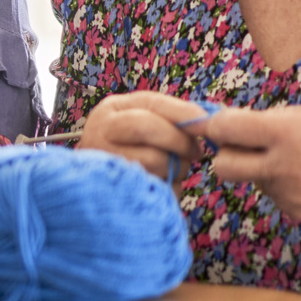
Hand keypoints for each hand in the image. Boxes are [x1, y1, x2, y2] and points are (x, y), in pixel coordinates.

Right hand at [78, 90, 216, 185]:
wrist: (93, 184)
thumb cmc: (127, 146)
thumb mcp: (139, 120)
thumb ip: (168, 117)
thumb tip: (206, 122)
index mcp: (109, 112)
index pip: (151, 106)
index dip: (183, 114)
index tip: (206, 122)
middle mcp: (100, 135)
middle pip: (149, 130)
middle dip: (180, 141)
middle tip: (194, 153)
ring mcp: (105, 165)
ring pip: (156, 161)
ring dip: (176, 168)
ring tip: (172, 168)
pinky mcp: (115, 193)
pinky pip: (156, 188)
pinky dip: (169, 189)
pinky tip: (162, 185)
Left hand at [198, 98, 300, 230]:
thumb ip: (280, 119)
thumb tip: (243, 122)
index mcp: (289, 135)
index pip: (224, 130)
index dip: (214, 123)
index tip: (210, 119)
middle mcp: (285, 171)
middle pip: (222, 166)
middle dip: (226, 152)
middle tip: (243, 139)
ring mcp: (293, 197)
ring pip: (251, 180)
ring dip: (258, 167)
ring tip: (297, 153)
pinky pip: (274, 194)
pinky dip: (280, 182)